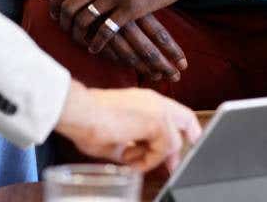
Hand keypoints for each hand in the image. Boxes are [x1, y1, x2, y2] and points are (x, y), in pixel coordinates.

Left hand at [42, 0, 186, 80]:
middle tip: (62, 28)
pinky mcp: (131, 9)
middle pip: (70, 3)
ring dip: (77, 33)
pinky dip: (97, 42)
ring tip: (78, 39)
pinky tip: (95, 48)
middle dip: (62, 19)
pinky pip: (106, 30)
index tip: (53, 10)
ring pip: (85, 18)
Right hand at [55, 81, 200, 172]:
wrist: (80, 112)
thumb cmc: (88, 121)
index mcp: (144, 101)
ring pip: (174, 141)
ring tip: (127, 159)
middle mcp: (154, 101)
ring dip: (153, 157)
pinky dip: (149, 161)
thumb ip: (129, 146)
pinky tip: (129, 160)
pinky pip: (163, 150)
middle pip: (186, 120)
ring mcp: (158, 109)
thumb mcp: (114, 138)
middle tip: (172, 166)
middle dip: (180, 146)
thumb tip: (133, 158)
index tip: (172, 153)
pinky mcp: (157, 121)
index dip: (176, 134)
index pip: (171, 115)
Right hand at [100, 15, 187, 82]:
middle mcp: (125, 19)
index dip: (172, 50)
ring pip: (129, 55)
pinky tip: (135, 68)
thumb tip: (172, 9)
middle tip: (176, 77)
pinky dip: (122, 61)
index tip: (184, 64)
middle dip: (163, 65)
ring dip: (144, 68)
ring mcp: (108, 28)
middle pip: (147, 49)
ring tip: (159, 77)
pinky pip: (110, 53)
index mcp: (138, 6)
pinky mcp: (94, 34)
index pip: (159, 34)